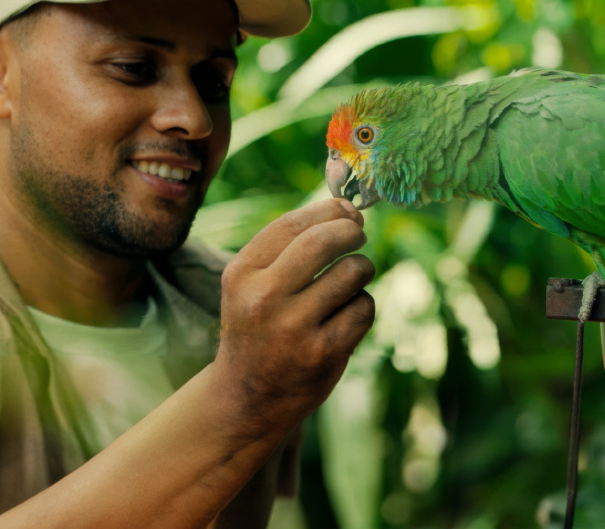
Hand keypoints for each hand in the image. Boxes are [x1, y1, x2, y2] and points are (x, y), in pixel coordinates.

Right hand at [215, 199, 374, 426]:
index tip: (347, 209)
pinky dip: (362, 305)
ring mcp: (294, 328)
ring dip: (361, 268)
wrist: (247, 397)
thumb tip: (348, 208)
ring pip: (351, 273)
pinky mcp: (324, 353)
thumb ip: (289, 244)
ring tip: (352, 278)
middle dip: (351, 230)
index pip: (292, 224)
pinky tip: (346, 314)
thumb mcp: (252, 282)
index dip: (328, 210)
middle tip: (358, 233)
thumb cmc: (258, 325)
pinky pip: (363, 308)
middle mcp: (263, 298)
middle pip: (323, 241)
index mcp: (241, 274)